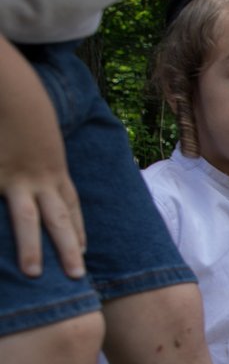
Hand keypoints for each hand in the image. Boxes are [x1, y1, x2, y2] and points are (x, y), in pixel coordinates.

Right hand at [0, 38, 86, 276]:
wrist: (9, 86)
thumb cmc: (25, 101)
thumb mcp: (41, 132)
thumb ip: (39, 154)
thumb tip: (36, 164)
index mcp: (53, 167)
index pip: (70, 205)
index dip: (78, 229)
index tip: (85, 251)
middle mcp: (39, 177)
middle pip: (58, 218)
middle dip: (68, 248)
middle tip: (77, 277)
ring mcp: (12, 177)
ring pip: (26, 218)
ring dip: (30, 247)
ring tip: (33, 274)